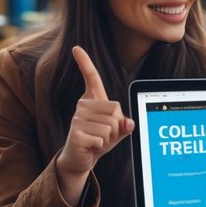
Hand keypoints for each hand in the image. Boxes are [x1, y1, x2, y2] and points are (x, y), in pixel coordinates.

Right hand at [54, 46, 133, 203]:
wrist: (81, 158)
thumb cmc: (99, 140)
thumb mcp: (115, 132)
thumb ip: (124, 125)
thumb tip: (129, 124)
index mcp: (92, 100)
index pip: (91, 78)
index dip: (85, 62)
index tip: (76, 48)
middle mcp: (82, 105)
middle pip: (115, 111)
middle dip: (115, 128)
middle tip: (103, 135)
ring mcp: (77, 118)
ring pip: (110, 126)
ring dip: (108, 139)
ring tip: (97, 141)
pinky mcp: (76, 132)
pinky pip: (102, 137)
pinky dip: (101, 146)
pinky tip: (91, 146)